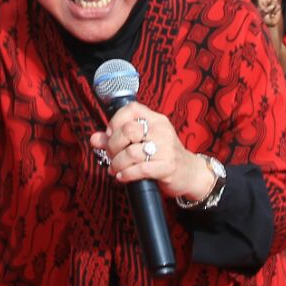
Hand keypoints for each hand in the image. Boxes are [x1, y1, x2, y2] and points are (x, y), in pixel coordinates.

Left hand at [88, 101, 219, 201]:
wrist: (191, 172)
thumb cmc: (164, 155)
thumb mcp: (143, 142)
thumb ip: (117, 139)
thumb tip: (94, 138)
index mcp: (156, 120)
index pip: (131, 109)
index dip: (115, 121)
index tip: (111, 135)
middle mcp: (162, 131)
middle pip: (128, 130)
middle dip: (113, 146)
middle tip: (111, 155)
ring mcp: (166, 149)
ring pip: (131, 152)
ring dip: (117, 163)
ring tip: (115, 168)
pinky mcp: (168, 167)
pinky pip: (141, 169)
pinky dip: (126, 174)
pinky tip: (122, 176)